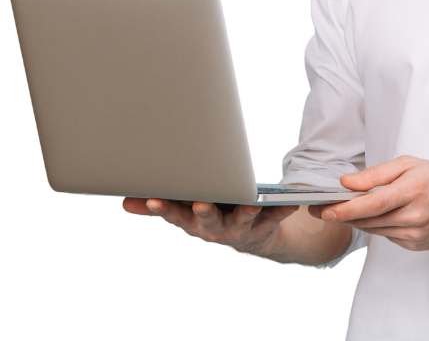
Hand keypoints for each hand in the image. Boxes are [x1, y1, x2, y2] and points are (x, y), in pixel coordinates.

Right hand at [121, 197, 299, 258]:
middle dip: (205, 212)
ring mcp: (240, 228)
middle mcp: (215, 228)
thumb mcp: (185, 214)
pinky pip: (275, 216)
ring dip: (246, 212)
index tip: (155, 199)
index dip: (164, 209)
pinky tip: (291, 201)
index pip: (175, 216)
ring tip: (250, 203)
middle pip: (208, 219)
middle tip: (200, 203)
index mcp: (194, 223)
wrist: (252, 240)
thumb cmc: (212, 216)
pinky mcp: (264, 225)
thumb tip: (126, 202)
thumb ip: (157, 208)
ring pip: (242, 220)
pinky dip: (282, 209)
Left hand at [307, 155, 428, 251]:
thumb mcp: (409, 164)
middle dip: (344, 215)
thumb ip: (376, 174)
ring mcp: (416, 234)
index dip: (346, 208)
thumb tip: (348, 183)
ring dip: (359, 221)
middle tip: (322, 209)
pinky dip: (379, 226)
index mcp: (412, 190)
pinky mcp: (417, 245)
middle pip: (370, 220)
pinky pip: (389, 237)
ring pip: (376, 230)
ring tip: (345, 210)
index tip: (325, 209)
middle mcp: (414, 216)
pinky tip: (380, 216)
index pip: (372, 203)